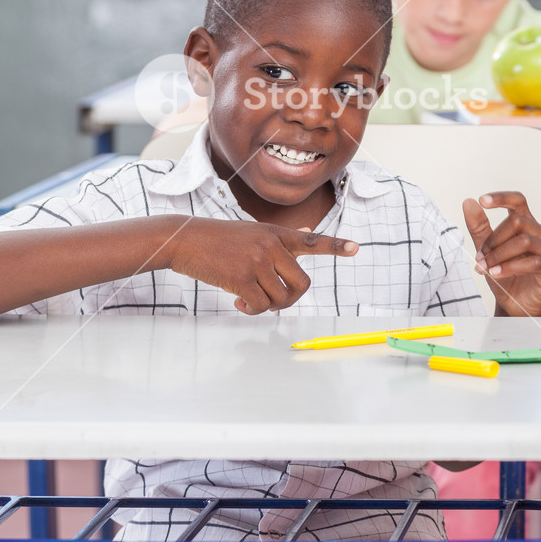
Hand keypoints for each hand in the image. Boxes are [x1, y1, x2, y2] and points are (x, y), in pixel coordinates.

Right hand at [169, 219, 357, 314]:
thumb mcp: (252, 231)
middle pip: (302, 283)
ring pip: (282, 298)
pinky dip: (252, 310)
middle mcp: (271, 246)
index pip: (312, 240)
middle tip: (274, 299)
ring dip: (268, 306)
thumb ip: (281, 237)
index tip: (356, 248)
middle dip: (292, 298)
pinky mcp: (241, 278)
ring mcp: (257, 261)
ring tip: (249, 300)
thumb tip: (309, 231)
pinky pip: (261, 306)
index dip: (336, 246)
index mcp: (275, 233)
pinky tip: (238, 302)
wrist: (184, 239)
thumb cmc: (218, 237)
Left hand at [462, 192, 540, 316]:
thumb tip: (468, 202)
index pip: (518, 201)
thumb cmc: (505, 276)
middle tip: (479, 257)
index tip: (482, 200)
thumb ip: (479, 227)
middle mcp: (540, 234)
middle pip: (517, 221)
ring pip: (524, 241)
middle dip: (493, 239)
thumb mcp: (487, 250)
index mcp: (526, 224)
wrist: (515, 306)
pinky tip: (496, 274)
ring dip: (499, 255)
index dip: (502, 198)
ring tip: (485, 268)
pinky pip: (534, 262)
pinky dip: (510, 268)